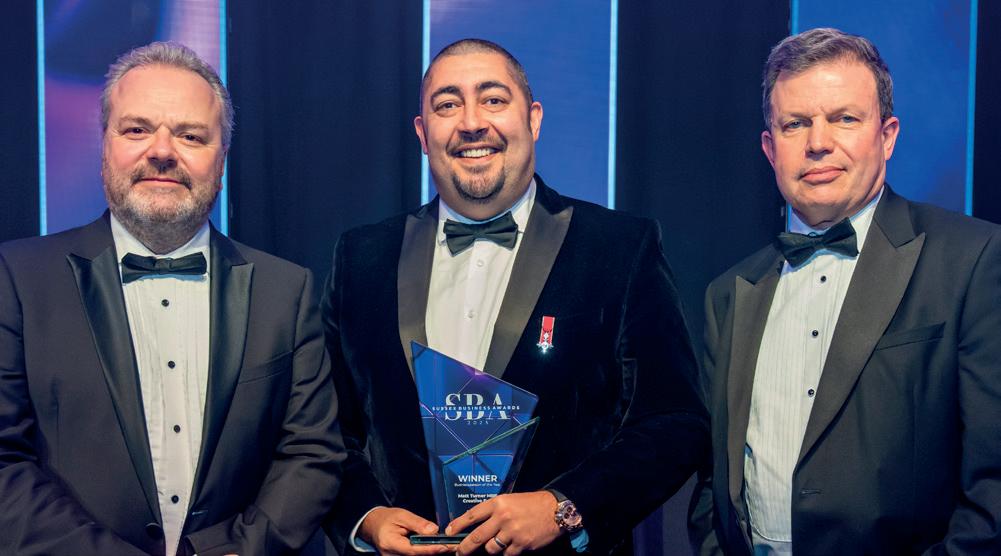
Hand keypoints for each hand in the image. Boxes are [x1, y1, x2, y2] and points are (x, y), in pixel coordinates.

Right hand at [359, 507, 454, 555]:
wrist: (375, 526)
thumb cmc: (387, 519)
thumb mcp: (402, 515)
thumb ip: (417, 523)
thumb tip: (434, 530)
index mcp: (390, 543)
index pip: (413, 550)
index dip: (430, 549)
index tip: (445, 546)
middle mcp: (391, 555)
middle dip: (435, 552)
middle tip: (452, 546)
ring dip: (432, 553)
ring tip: (448, 546)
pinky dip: (426, 553)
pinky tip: (438, 548)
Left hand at [446, 491, 561, 554]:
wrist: (555, 509)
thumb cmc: (531, 504)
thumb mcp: (509, 501)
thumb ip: (493, 512)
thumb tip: (475, 525)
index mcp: (498, 503)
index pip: (472, 515)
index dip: (458, 525)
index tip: (448, 532)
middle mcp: (503, 517)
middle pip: (477, 536)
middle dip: (464, 547)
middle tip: (458, 552)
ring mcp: (512, 532)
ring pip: (491, 549)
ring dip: (490, 549)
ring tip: (495, 545)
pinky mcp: (522, 544)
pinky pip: (506, 554)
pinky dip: (506, 553)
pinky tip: (511, 546)